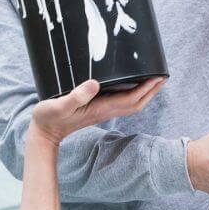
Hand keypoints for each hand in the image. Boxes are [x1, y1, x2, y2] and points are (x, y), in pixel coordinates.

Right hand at [29, 77, 164, 144]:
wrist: (45, 133)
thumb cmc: (49, 118)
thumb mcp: (59, 105)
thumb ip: (77, 95)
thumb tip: (96, 83)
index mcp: (100, 108)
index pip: (130, 99)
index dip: (145, 89)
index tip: (157, 77)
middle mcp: (105, 111)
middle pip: (136, 103)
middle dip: (151, 91)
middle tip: (163, 76)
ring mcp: (102, 111)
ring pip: (131, 103)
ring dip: (145, 93)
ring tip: (153, 79)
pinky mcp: (97, 109)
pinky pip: (121, 102)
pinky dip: (132, 93)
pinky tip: (131, 84)